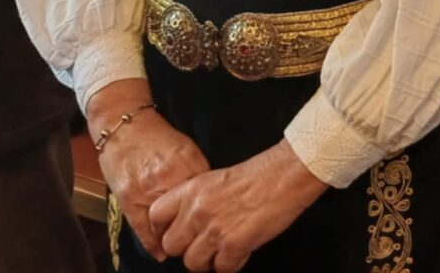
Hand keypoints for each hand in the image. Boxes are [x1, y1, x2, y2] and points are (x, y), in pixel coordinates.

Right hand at [87, 80, 209, 261]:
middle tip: (204, 240)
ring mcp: (148, 190)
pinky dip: (154, 244)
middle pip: (189, 213)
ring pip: (167, 224)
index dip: (213, 212)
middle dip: (196, 228)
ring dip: (176, 237)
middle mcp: (170, 177)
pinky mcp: (129, 199)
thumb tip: (215, 194)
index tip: (218, 223)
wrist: (124, 126)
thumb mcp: (185, 147)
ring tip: (184, 246)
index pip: (207, 195)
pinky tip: (162, 253)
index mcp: (188, 162)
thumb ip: (198, 170)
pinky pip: (144, 229)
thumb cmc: (156, 137)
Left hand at [151, 140, 327, 271]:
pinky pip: (222, 269)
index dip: (162, 229)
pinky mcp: (234, 246)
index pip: (155, 216)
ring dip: (209, 260)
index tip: (174, 233)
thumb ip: (195, 200)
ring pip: (193, 263)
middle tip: (204, 243)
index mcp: (191, 191)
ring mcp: (214, 230)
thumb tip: (184, 223)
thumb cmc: (256, 175)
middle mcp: (197, 211)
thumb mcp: (215, 179)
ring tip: (224, 248)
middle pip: (171, 246)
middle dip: (187, 248)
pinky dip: (232, 263)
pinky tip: (241, 250)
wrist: (284, 175)